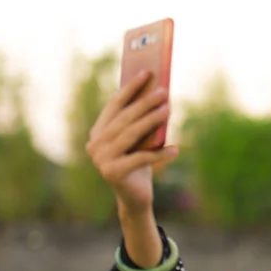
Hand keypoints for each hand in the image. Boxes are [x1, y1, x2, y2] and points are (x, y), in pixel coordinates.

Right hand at [85, 70, 178, 214]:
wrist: (135, 198)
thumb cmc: (139, 164)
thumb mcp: (140, 141)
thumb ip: (141, 122)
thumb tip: (159, 95)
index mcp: (98, 132)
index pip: (115, 104)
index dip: (131, 88)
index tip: (147, 72)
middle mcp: (95, 144)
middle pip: (124, 118)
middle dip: (145, 102)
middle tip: (164, 91)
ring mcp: (101, 159)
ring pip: (131, 135)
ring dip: (152, 121)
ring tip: (169, 110)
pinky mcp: (113, 173)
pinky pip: (141, 159)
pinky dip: (160, 154)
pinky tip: (176, 149)